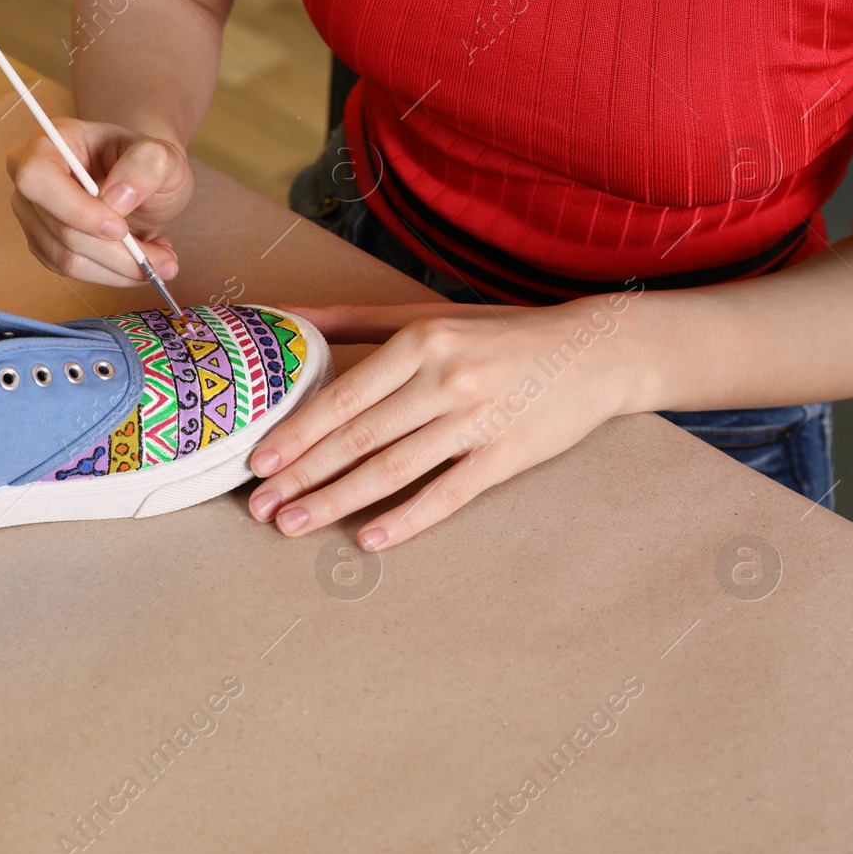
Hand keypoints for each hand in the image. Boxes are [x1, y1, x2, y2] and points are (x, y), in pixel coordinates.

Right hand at [7, 118, 193, 285]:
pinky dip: (112, 273)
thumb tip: (117, 200)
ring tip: (160, 259)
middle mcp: (31, 178)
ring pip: (68, 259)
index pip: (38, 178)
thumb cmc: (146, 163)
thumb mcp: (162, 156)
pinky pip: (72, 271)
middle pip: (61, 229)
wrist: (142, 182)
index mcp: (50, 142)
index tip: (121, 228)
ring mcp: (33, 215)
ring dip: (120, 268)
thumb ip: (146, 165)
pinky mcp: (43, 245)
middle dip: (117, 251)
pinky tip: (138, 257)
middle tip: (164, 260)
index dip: (76, 209)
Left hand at [247, 294, 643, 550]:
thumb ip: (351, 319)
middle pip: (359, 437)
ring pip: (394, 469)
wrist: (595, 350)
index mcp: (420, 339)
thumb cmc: (498, 334)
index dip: (296, 433)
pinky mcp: (508, 454)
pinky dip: (406, 519)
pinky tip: (368, 539)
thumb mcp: (425, 314)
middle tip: (259, 508)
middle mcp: (445, 377)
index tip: (257, 463)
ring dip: (337, 502)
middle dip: (302, 476)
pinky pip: (448, 494)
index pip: (343, 396)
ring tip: (293, 525)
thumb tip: (281, 315)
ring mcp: (478, 418)